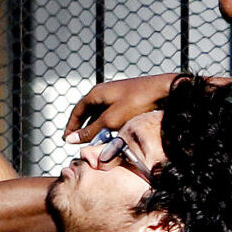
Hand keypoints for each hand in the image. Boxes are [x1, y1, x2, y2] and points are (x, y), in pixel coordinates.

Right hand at [62, 73, 181, 141]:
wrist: (164, 90)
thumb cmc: (137, 102)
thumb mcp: (111, 119)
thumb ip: (90, 130)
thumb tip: (70, 139)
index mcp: (96, 93)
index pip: (77, 111)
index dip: (71, 126)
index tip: (66, 139)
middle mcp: (104, 92)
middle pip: (88, 112)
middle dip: (83, 127)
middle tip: (79, 141)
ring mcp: (117, 95)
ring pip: (101, 114)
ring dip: (97, 127)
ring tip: (95, 141)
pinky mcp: (128, 100)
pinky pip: (112, 113)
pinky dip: (109, 124)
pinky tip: (113, 133)